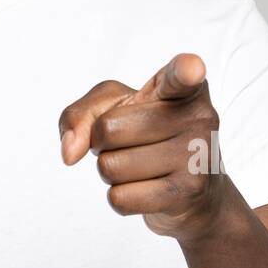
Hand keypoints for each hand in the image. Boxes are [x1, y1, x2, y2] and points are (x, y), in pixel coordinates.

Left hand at [57, 53, 229, 243]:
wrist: (193, 193)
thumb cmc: (148, 136)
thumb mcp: (112, 108)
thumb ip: (81, 115)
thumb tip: (69, 153)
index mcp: (183, 89)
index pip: (181, 76)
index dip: (185, 70)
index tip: (192, 68)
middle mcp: (198, 118)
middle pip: (107, 129)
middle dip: (104, 143)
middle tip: (133, 144)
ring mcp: (197, 157)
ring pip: (110, 167)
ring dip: (112, 171)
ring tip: (142, 166)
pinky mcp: (187, 194)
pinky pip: (119, 198)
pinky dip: (120, 197)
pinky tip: (146, 189)